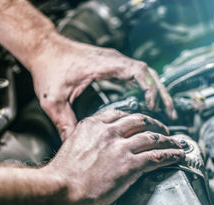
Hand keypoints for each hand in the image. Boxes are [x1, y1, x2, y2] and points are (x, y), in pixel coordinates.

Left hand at [30, 33, 176, 139]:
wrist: (43, 49)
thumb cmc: (48, 67)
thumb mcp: (53, 100)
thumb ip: (64, 123)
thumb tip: (73, 145)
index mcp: (103, 66)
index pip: (137, 71)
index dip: (149, 88)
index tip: (152, 106)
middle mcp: (112, 61)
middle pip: (148, 73)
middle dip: (161, 92)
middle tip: (170, 113)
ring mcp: (113, 62)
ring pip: (144, 74)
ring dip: (156, 90)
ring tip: (165, 110)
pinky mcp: (111, 66)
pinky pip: (135, 75)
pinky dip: (145, 87)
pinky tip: (146, 102)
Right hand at [44, 109, 183, 204]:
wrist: (59, 188)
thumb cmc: (62, 173)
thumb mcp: (74, 145)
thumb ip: (90, 140)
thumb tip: (99, 146)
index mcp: (94, 124)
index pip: (121, 114)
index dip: (136, 117)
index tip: (142, 121)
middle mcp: (109, 132)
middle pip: (140, 121)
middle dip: (155, 124)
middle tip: (163, 129)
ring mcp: (120, 147)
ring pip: (152, 137)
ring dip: (168, 140)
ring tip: (176, 143)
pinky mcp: (129, 165)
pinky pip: (156, 156)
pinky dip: (170, 155)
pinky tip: (177, 155)